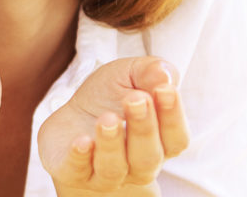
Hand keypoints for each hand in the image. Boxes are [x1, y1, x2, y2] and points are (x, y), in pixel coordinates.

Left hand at [37, 57, 188, 194]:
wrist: (69, 120)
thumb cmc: (107, 98)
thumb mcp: (129, 74)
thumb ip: (150, 72)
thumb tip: (165, 75)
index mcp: (159, 142)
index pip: (176, 139)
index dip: (173, 117)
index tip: (165, 89)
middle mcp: (137, 166)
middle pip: (148, 158)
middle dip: (144, 128)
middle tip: (135, 100)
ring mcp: (106, 175)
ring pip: (115, 169)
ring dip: (112, 143)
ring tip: (107, 118)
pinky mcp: (75, 174)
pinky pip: (80, 172)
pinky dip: (81, 157)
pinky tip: (82, 141)